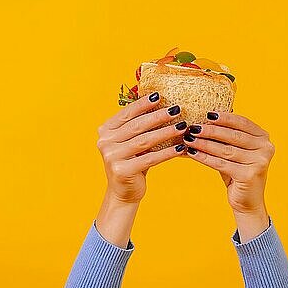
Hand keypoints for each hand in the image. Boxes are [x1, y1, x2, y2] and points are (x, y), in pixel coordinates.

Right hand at [95, 92, 186, 246]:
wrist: (123, 192)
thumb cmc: (132, 162)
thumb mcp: (131, 141)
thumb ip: (139, 125)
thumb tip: (161, 103)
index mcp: (105, 131)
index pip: (126, 113)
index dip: (143, 104)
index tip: (159, 95)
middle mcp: (105, 142)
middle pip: (137, 126)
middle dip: (158, 116)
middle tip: (176, 109)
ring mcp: (112, 157)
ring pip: (144, 141)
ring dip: (166, 132)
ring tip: (182, 126)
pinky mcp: (122, 171)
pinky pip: (150, 158)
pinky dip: (167, 153)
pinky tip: (180, 148)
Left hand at [182, 111, 274, 242]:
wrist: (247, 201)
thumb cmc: (238, 172)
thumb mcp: (234, 151)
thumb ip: (225, 136)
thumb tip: (202, 119)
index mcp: (264, 138)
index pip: (242, 122)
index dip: (224, 117)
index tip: (206, 113)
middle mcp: (266, 148)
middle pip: (233, 135)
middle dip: (211, 130)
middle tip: (193, 126)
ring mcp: (260, 162)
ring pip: (225, 150)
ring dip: (204, 143)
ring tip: (188, 138)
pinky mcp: (249, 175)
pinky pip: (221, 164)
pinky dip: (204, 157)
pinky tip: (192, 152)